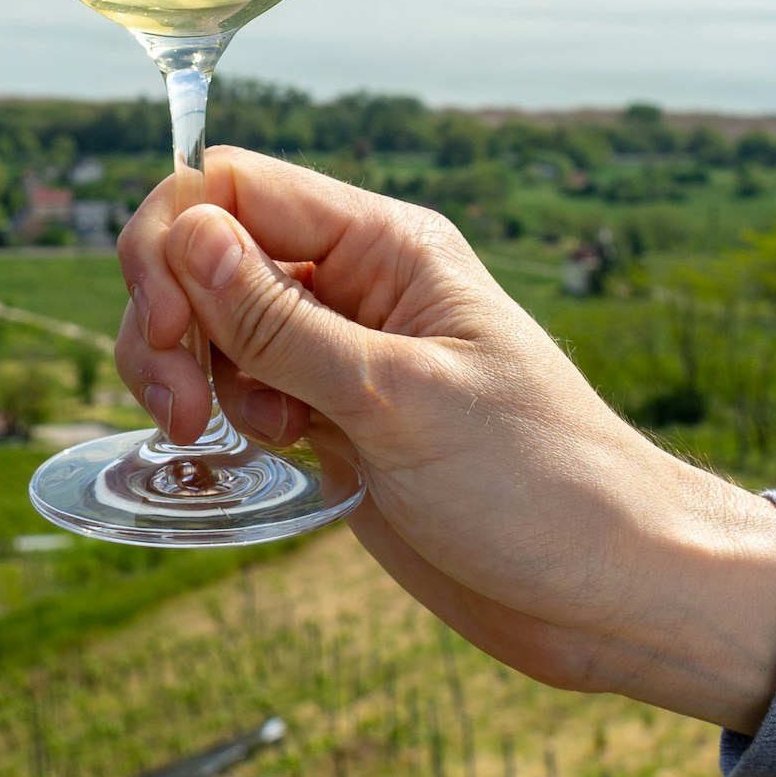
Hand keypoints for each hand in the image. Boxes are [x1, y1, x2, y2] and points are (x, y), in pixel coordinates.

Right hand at [115, 151, 775, 733]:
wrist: (612, 590)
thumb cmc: (540, 484)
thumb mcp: (398, 400)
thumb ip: (282, 323)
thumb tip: (188, 233)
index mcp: (388, 246)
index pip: (237, 186)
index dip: (175, 239)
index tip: (164, 327)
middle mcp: (358, 285)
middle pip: (207, 251)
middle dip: (166, 315)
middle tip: (184, 404)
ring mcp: (341, 354)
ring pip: (211, 321)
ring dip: (184, 367)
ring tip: (208, 432)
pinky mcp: (333, 419)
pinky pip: (241, 385)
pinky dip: (219, 409)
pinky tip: (259, 451)